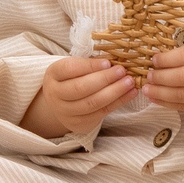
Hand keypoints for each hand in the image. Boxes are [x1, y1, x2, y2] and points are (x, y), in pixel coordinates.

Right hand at [21, 54, 137, 138]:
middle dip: (105, 79)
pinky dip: (118, 103)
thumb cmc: (72, 78)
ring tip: (130, 82)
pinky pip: (101, 113)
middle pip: (81, 88)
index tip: (108, 62)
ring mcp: (65, 112)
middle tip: (122, 71)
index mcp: (53, 74)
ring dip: (114, 92)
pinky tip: (130, 94)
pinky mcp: (79, 124)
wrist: (61, 103)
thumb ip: (90, 63)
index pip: (71, 69)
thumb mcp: (74, 66)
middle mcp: (55, 95)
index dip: (90, 66)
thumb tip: (115, 59)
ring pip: (92, 103)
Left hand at [144, 40, 183, 124]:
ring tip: (147, 90)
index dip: (167, 59)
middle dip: (161, 77)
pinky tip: (157, 100)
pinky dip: (170, 104)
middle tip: (147, 76)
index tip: (153, 60)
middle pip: (183, 77)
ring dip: (161, 93)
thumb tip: (161, 58)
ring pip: (183, 95)